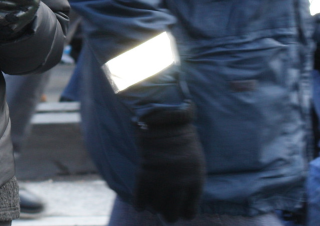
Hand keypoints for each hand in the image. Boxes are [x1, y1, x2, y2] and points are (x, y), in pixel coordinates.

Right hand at [134, 107, 204, 221]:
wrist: (166, 118)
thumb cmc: (182, 136)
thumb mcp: (196, 159)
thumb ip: (191, 178)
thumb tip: (185, 195)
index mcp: (196, 180)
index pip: (190, 210)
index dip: (185, 213)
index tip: (182, 213)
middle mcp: (180, 183)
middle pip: (171, 212)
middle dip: (168, 215)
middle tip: (166, 215)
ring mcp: (162, 178)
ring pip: (155, 206)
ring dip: (154, 208)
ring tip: (153, 207)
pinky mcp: (146, 171)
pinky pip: (140, 195)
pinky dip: (139, 203)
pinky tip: (139, 206)